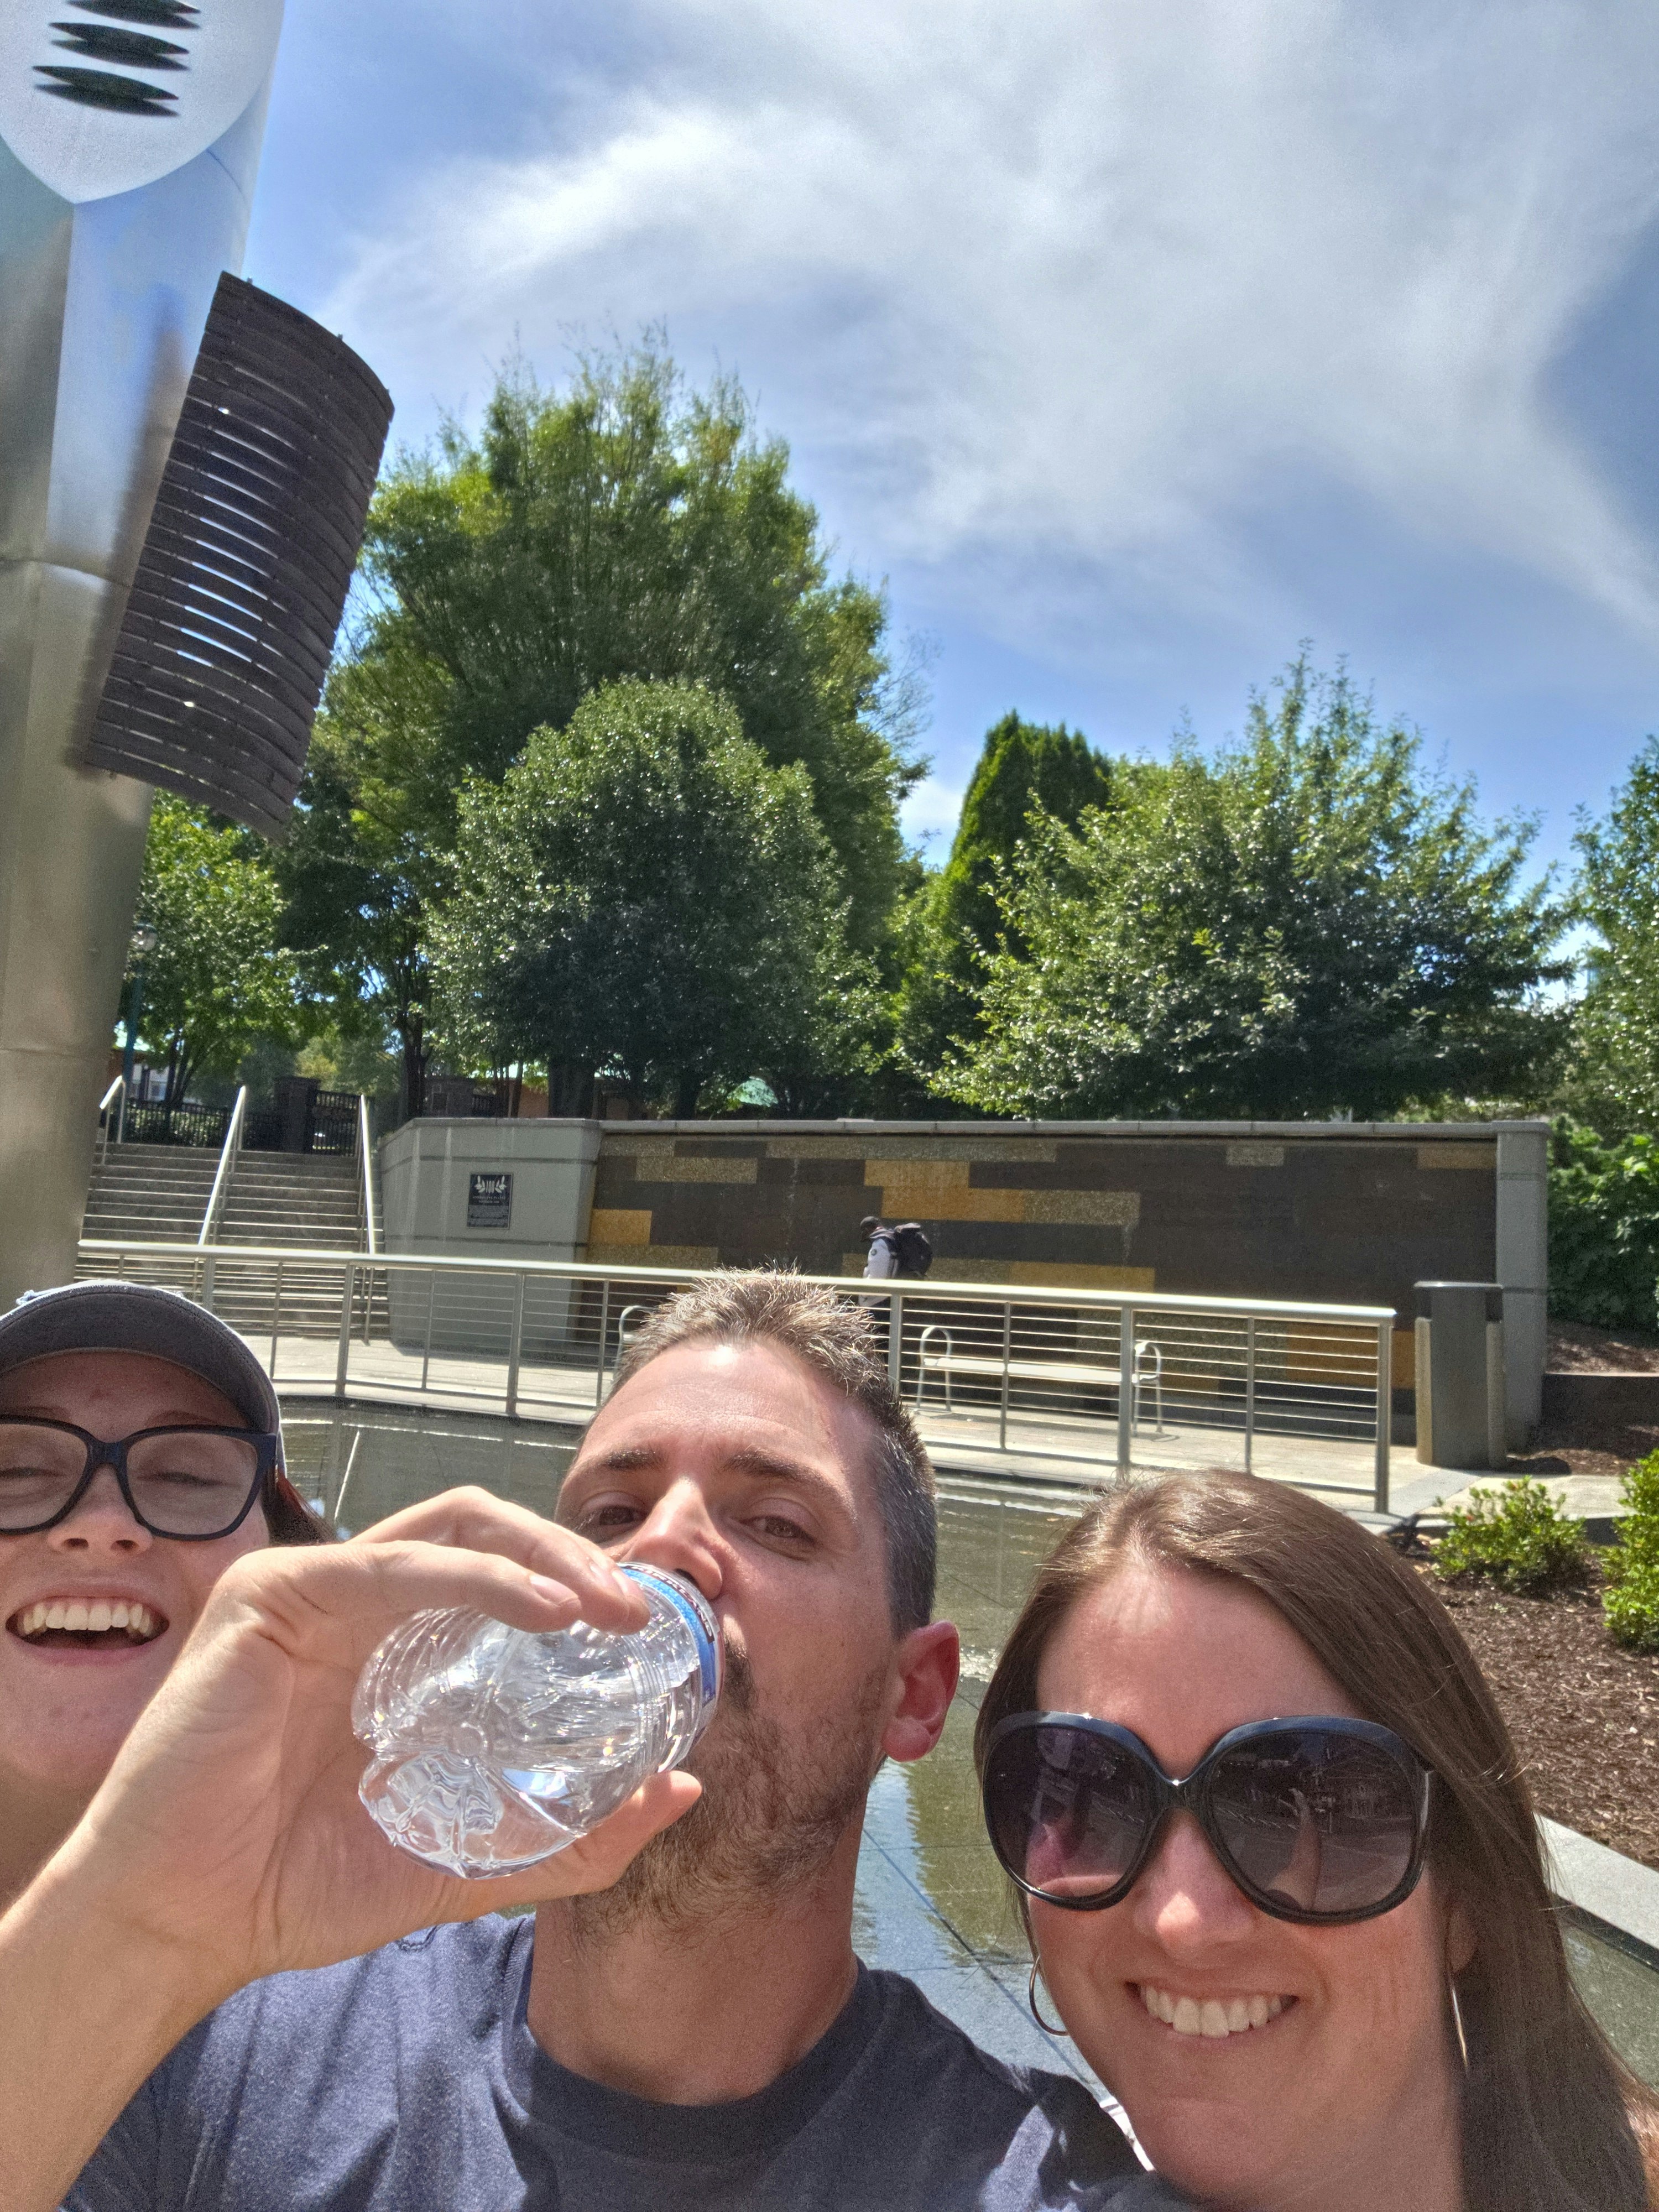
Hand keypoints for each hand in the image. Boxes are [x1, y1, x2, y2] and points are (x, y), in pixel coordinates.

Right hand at [58, 1486, 701, 2005]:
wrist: (184, 1924)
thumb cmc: (300, 1888)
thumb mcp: (463, 1862)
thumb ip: (571, 1839)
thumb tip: (684, 1793)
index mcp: (403, 1651)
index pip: (508, 1578)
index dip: (584, 1585)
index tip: (654, 1630)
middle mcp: (367, 1607)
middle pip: (490, 1533)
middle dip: (576, 1559)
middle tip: (643, 1612)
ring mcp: (319, 1590)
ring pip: (454, 1526)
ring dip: (543, 1555)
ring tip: (607, 1605)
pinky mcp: (276, 1594)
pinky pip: (393, 1564)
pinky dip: (479, 1576)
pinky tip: (545, 1611)